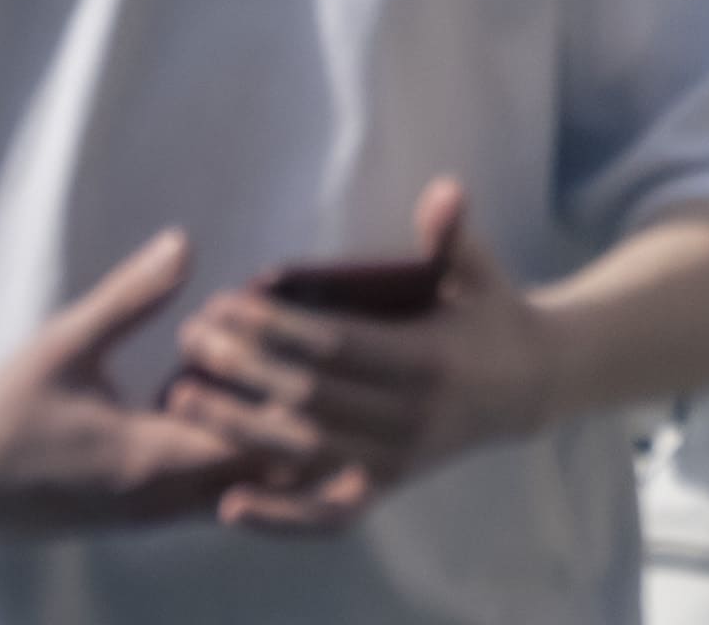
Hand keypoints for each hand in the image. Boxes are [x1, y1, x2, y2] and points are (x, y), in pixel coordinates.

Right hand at [0, 231, 307, 532]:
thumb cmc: (9, 411)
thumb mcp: (66, 342)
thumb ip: (130, 297)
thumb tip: (184, 243)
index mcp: (153, 460)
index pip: (255, 443)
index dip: (284, 399)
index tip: (300, 350)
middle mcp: (161, 501)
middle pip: (258, 474)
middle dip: (283, 422)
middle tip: (302, 362)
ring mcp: (148, 517)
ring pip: (234, 490)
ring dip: (257, 440)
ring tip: (273, 379)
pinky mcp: (135, 517)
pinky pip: (204, 495)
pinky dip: (226, 455)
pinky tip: (222, 404)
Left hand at [165, 188, 559, 540]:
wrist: (526, 387)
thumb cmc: (489, 313)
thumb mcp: (477, 268)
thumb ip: (453, 234)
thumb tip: (446, 192)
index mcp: (428, 363)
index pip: (335, 346)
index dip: (276, 327)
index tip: (225, 302)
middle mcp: (409, 421)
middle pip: (309, 399)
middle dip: (242, 367)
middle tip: (190, 336)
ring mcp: (395, 464)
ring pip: (305, 453)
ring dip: (238, 429)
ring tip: (182, 397)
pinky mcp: (384, 491)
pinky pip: (324, 514)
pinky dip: (277, 516)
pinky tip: (227, 504)